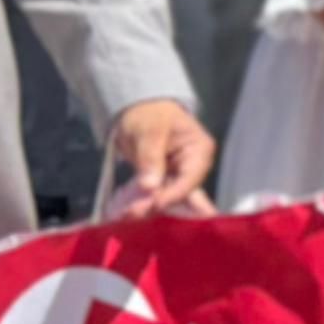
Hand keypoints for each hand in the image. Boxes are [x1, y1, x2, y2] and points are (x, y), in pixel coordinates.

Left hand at [102, 99, 214, 217]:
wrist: (137, 110)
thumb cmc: (149, 114)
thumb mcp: (149, 130)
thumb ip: (150, 157)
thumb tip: (149, 185)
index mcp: (199, 151)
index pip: (191, 179)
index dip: (174, 194)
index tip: (154, 204)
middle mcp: (193, 167)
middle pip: (179, 193)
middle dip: (157, 204)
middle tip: (134, 212)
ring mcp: (177, 176)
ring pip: (165, 198)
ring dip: (146, 207)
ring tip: (125, 213)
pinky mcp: (162, 182)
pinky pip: (153, 196)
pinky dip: (139, 202)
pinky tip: (124, 211)